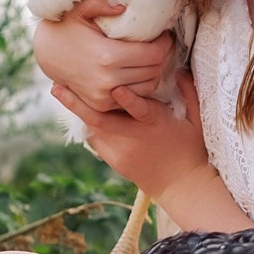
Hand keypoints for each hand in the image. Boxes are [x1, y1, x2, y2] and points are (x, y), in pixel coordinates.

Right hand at [34, 0, 173, 112]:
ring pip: (149, 87)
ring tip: (157, 56)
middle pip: (155, 71)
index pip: (154, 54)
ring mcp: (105, 96)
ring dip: (157, 72)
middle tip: (166, 43)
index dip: (166, 44)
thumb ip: (101, 3)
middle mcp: (108, 80)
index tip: (165, 34)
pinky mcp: (102, 105)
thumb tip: (124, 6)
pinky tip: (144, 69)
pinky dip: (143, 84)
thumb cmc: (67, 26)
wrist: (47, 54)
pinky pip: (135, 97)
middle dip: (165, 56)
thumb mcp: (80, 9)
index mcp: (108, 56)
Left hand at [50, 70, 209, 201]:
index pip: (139, 109)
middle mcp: (133, 137)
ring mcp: (120, 152)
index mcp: (155, 123)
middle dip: (76, 102)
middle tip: (56, 86)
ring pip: (93, 128)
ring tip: (60, 91)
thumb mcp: (196, 119)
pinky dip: (89, 125)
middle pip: (100, 119)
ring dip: (78, 110)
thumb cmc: (191, 149)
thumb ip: (188, 91)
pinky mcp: (114, 161)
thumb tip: (179, 67)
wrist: (182, 186)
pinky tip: (79, 111)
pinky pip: (96, 140)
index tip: (113, 87)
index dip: (127, 99)